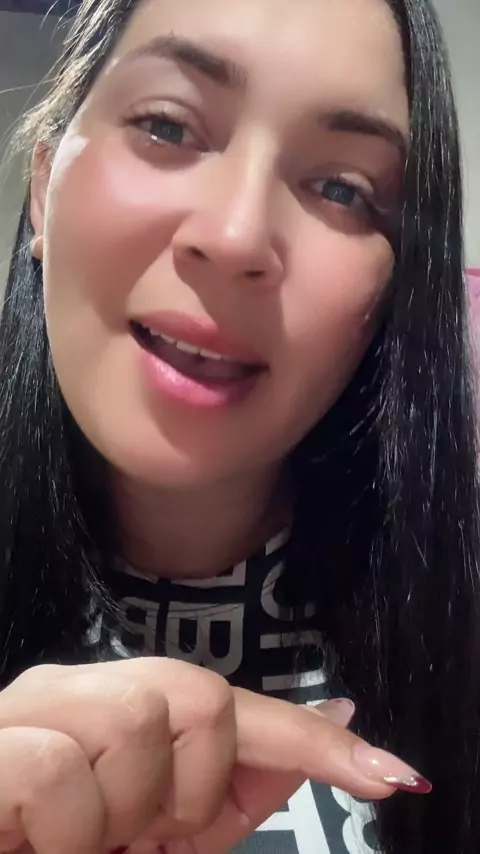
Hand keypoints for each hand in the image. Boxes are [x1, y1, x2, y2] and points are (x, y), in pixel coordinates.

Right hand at [0, 658, 428, 853]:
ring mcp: (30, 706)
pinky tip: (39, 843)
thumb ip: (234, 787)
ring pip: (136, 719)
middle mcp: (76, 685)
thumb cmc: (65, 843)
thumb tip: (333, 722)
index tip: (388, 774)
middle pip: (196, 695)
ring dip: (123, 814)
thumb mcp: (158, 834)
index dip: (308, 738)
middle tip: (136, 835)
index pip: (227, 701)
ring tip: (82, 841)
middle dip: (189, 789)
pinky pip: (61, 772)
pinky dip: (68, 832)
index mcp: (118, 702)